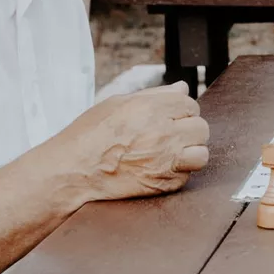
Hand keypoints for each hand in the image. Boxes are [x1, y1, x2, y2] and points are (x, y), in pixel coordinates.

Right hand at [52, 82, 209, 201]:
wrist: (71, 173)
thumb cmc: (89, 136)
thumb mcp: (118, 104)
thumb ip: (155, 95)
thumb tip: (182, 89)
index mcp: (153, 109)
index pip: (190, 104)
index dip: (180, 111)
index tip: (169, 117)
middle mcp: (164, 134)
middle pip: (201, 128)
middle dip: (188, 130)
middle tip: (170, 135)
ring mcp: (165, 161)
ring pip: (202, 153)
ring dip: (191, 152)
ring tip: (173, 153)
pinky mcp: (163, 184)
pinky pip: (187, 177)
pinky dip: (179, 173)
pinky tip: (161, 168)